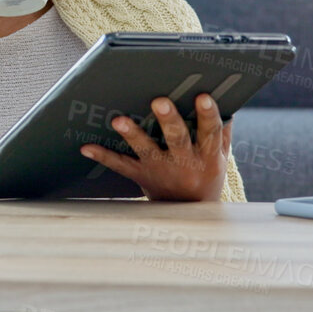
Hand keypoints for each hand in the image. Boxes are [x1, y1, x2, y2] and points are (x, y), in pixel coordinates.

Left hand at [79, 94, 230, 201]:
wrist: (189, 214)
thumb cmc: (206, 175)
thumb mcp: (220, 157)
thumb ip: (221, 130)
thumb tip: (226, 100)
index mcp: (207, 156)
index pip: (209, 132)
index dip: (207, 115)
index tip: (202, 96)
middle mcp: (184, 163)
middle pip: (177, 140)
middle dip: (169, 121)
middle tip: (159, 101)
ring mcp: (161, 170)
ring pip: (147, 151)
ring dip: (132, 135)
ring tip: (119, 120)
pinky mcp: (141, 176)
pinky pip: (121, 166)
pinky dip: (103, 156)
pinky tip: (86, 147)